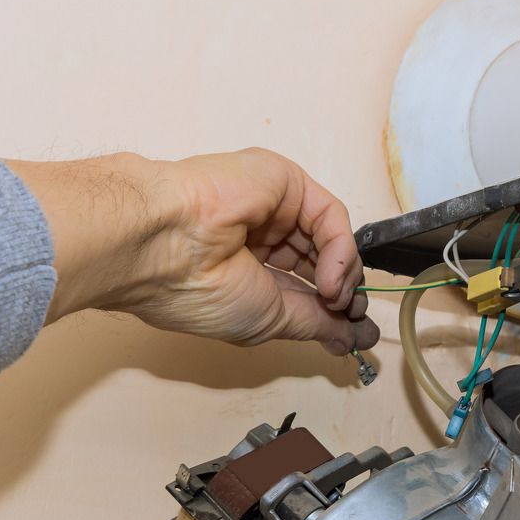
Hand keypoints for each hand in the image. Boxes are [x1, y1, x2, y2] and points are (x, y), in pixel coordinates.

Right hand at [8, 148, 378, 353]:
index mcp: (244, 267)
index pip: (302, 286)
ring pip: (331, 239)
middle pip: (322, 261)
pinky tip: (329, 278)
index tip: (355, 334)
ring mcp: (273, 206)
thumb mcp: (268, 320)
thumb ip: (316, 323)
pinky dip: (340, 251)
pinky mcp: (284, 180)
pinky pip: (329, 216)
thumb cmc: (197, 288)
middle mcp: (260, 235)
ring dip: (344, 275)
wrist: (164, 243)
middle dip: (345, 292)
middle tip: (354, 316)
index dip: (333, 310)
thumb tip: (352, 338)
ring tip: (336, 299)